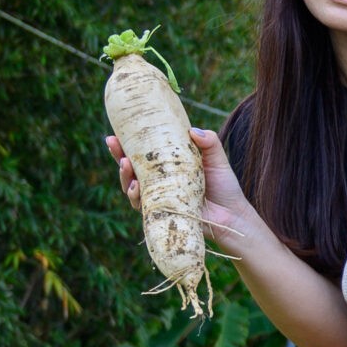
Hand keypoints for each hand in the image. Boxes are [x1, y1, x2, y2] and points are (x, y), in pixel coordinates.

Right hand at [106, 126, 252, 247]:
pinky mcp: (162, 213)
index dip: (126, 144)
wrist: (233, 215)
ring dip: (125, 175)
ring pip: (132, 187)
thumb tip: (193, 130)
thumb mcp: (217, 159)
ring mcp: (159, 198)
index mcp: (168, 166)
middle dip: (118, 155)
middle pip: (131, 169)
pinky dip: (136, 197)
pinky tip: (136, 187)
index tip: (115, 133)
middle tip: (113, 142)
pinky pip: (142, 206)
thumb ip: (209, 142)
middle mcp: (159, 182)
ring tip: (126, 164)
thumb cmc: (224, 186)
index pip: (142, 153)